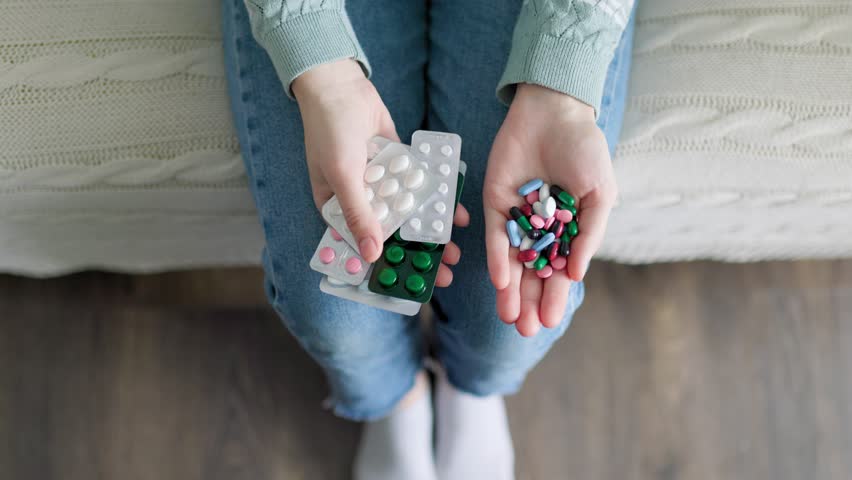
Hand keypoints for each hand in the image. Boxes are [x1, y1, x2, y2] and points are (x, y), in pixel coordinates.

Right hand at [293, 59, 468, 285]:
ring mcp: (381, 182)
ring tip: (455, 248)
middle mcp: (360, 199)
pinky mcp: (398, 163)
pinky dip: (435, 198)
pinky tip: (456, 212)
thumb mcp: (343, 177)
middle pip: (392, 233)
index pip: (363, 246)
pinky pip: (419, 186)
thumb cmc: (330, 132)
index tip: (410, 286)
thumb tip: (371, 256)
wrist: (341, 87)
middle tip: (444, 272)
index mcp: (337, 208)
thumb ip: (359, 215)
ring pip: (409, 212)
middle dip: (418, 254)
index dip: (387, 267)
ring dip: (430, 230)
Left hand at [484, 84, 617, 335]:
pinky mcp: (494, 204)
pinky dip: (498, 257)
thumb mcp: (600, 194)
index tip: (551, 322)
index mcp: (567, 231)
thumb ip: (589, 234)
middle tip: (526, 330)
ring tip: (510, 317)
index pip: (559, 272)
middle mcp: (540, 230)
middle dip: (530, 302)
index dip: (555, 297)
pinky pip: (496, 236)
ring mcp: (516, 218)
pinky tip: (500, 280)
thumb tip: (576, 276)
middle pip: (533, 273)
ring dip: (510, 290)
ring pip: (512, 261)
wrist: (554, 113)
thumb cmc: (585, 151)